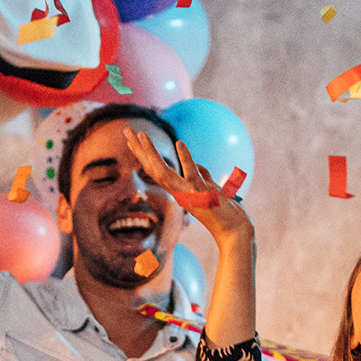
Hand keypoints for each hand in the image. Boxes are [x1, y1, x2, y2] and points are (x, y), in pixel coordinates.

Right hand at [123, 127, 252, 251]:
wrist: (233, 230)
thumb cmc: (223, 212)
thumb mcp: (210, 189)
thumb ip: (202, 176)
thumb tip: (199, 166)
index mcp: (178, 189)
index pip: (156, 169)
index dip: (144, 154)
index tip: (134, 139)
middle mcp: (178, 191)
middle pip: (152, 168)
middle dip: (139, 149)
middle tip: (127, 130)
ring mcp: (188, 191)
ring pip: (163, 171)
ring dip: (150, 153)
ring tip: (141, 134)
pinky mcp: (201, 191)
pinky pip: (191, 172)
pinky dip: (185, 157)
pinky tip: (179, 143)